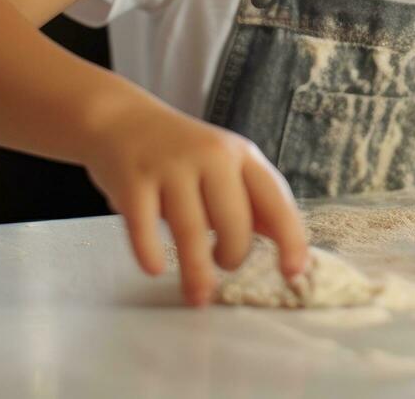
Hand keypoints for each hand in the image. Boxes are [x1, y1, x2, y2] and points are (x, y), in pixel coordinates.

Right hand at [80, 96, 307, 305]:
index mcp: (241, 154)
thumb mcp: (225, 165)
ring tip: (198, 295)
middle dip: (233, 256)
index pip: (276, 200)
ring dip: (197, 272)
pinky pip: (144, 228)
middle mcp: (210, 155)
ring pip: (192, 231)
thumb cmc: (180, 153)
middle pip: (234, 222)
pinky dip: (151, 254)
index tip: (293, 272)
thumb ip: (253, 202)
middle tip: (223, 264)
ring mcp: (169, 166)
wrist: (120, 119)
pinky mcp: (132, 180)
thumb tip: (289, 246)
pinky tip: (155, 268)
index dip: (290, 239)